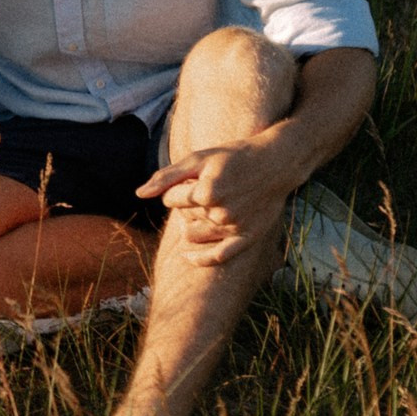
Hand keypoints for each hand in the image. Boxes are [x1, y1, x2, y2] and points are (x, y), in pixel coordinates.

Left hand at [137, 139, 299, 266]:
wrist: (277, 162)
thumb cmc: (235, 156)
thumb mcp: (199, 158)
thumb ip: (167, 176)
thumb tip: (139, 194)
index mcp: (207, 191)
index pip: (171, 200)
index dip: (174, 191)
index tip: (187, 182)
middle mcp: (221, 212)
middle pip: (182, 217)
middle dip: (184, 205)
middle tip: (201, 191)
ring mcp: (235, 227)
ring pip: (194, 236)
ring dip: (190, 224)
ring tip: (203, 209)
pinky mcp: (248, 237)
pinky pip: (218, 257)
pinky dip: (199, 259)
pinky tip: (186, 256)